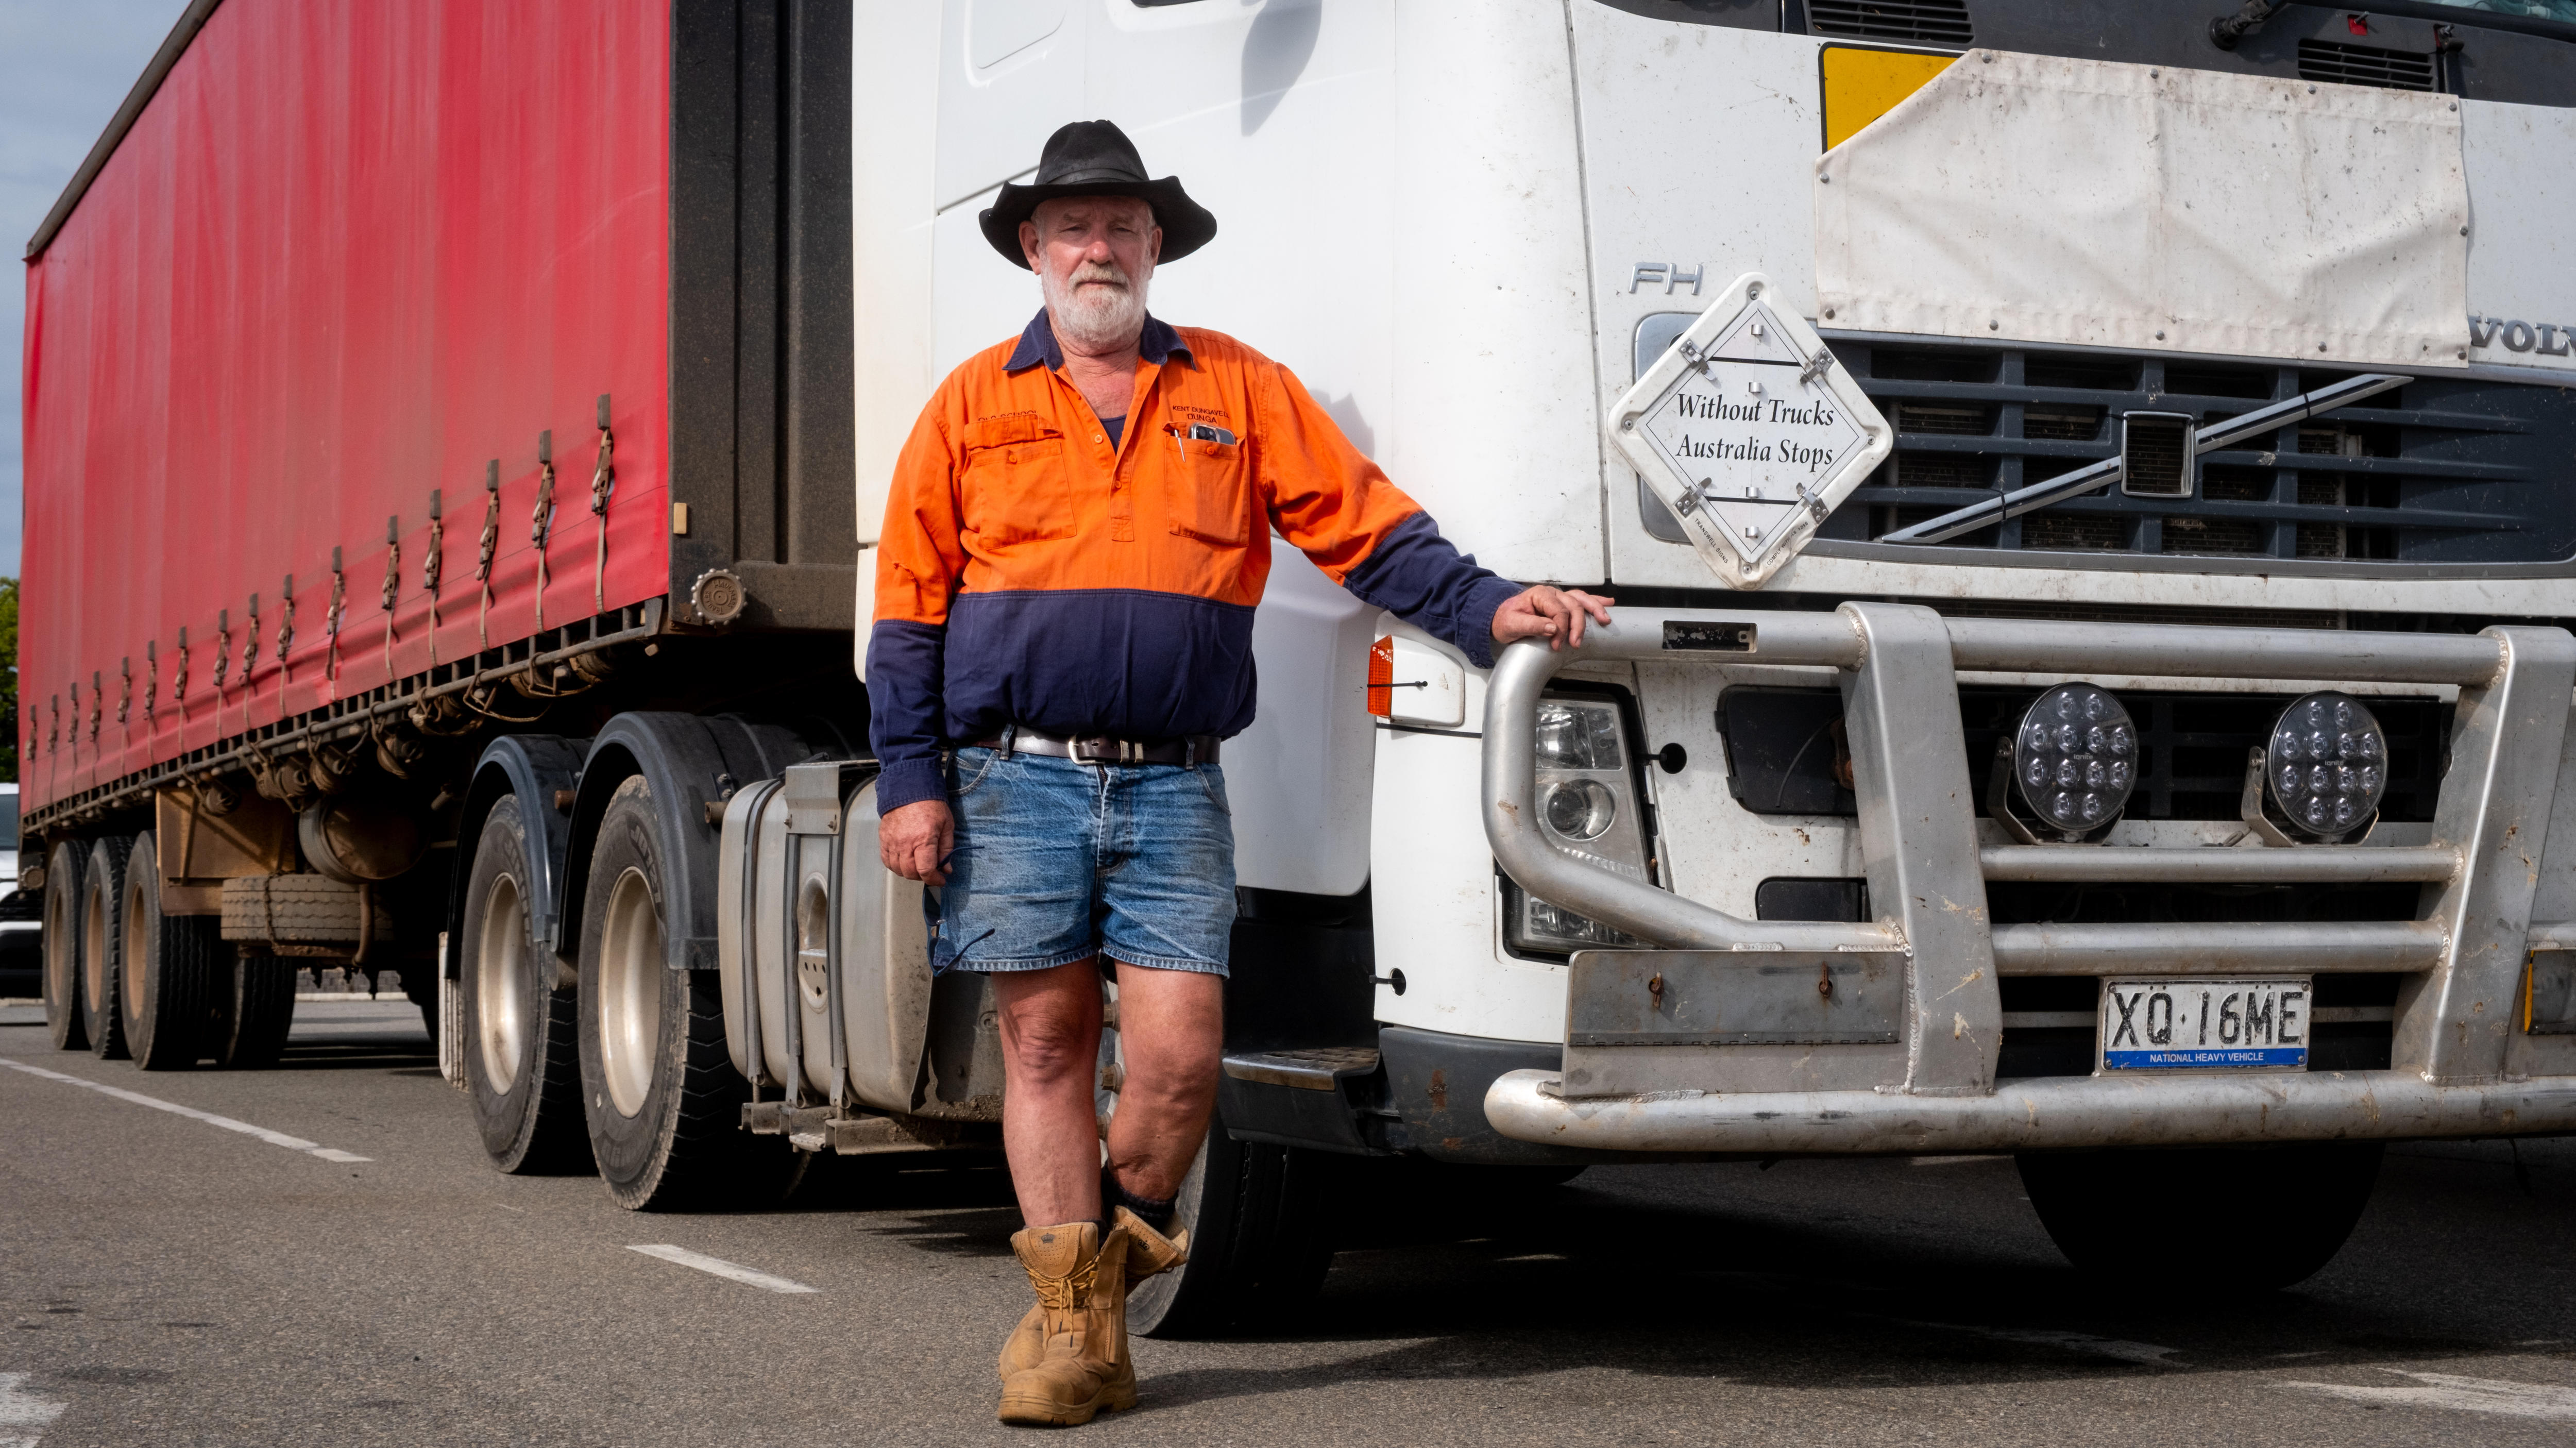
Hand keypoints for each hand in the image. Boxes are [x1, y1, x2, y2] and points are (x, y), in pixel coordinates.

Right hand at [880, 799, 954, 883]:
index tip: (940, 879)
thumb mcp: (947, 825)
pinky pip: (886, 860)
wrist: (909, 788)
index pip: (925, 870)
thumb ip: (947, 849)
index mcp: (923, 839)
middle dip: (922, 876)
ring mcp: (892, 841)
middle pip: (910, 873)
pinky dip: (895, 865)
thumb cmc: (930, 804)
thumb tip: (946, 868)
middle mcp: (905, 843)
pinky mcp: (883, 838)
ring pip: (897, 869)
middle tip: (930, 871)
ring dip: (909, 872)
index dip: (934, 879)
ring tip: (918, 865)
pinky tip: (904, 861)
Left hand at [1491, 586, 1614, 651]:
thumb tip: (1552, 628)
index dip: (1561, 629)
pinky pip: (1581, 599)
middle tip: (1575, 643)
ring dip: (1595, 609)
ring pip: (1581, 600)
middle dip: (1577, 625)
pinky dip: (1595, 601)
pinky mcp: (1562, 604)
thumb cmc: (1505, 619)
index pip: (1558, 611)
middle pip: (1573, 606)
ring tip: (1605, 620)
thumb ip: (1532, 626)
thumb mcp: (1512, 624)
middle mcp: (1551, 594)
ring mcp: (1558, 597)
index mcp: (1539, 595)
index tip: (1557, 645)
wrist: (1500, 617)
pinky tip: (1608, 603)